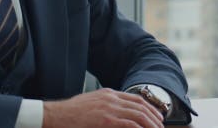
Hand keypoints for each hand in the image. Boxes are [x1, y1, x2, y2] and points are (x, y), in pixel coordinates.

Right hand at [42, 88, 164, 127]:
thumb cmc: (70, 113)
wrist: (56, 115)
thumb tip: (117, 115)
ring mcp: (109, 109)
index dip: (150, 107)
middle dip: (154, 117)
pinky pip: (130, 124)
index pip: (136, 98)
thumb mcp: (91, 103)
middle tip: (161, 126)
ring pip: (139, 115)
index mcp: (108, 94)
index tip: (157, 116)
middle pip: (141, 106)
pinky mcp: (107, 120)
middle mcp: (111, 98)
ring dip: (151, 124)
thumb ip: (105, 106)